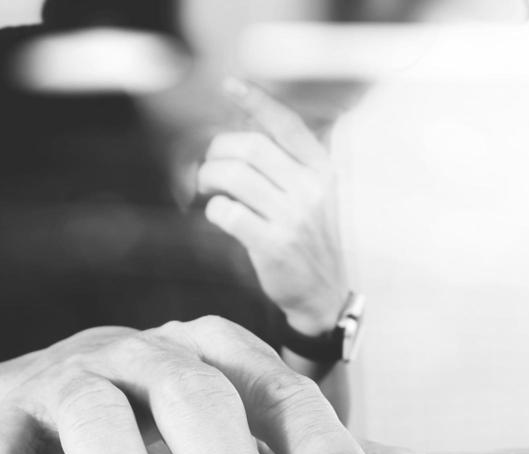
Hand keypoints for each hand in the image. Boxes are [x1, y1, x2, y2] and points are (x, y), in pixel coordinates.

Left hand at [199, 79, 346, 332]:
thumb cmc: (306, 239)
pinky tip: (219, 216)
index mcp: (321, 170)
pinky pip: (228, 212)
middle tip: (209, 168)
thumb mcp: (312, 195)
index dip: (256, 101)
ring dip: (208, 178)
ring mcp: (293, 218)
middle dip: (218, 151)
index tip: (230, 85)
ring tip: (206, 188)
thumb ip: (286, 163)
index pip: (286, 124)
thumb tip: (243, 126)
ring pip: (234, 176)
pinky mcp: (274, 245)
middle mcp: (310, 189)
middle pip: (250, 147)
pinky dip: (214, 210)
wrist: (323, 294)